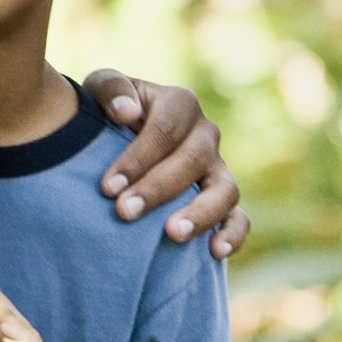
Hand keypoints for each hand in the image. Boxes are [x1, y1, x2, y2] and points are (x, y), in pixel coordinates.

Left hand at [82, 70, 249, 259]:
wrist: (121, 138)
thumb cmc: (109, 114)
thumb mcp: (102, 89)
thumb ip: (110, 90)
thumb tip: (127, 112)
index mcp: (180, 104)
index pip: (164, 130)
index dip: (137, 159)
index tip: (107, 187)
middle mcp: (206, 135)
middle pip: (192, 161)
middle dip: (157, 189)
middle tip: (124, 212)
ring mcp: (218, 169)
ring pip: (225, 190)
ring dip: (201, 213)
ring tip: (172, 233)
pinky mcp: (223, 200)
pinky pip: (239, 218)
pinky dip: (233, 234)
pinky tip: (214, 252)